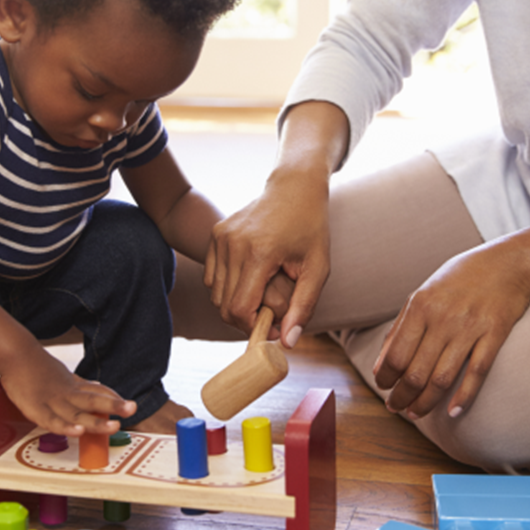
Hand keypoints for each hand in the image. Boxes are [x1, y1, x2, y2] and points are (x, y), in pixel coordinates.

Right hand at [0, 349, 136, 435]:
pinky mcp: (36, 409)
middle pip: (92, 400)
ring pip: (77, 414)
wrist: (15, 355)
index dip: (113, 398)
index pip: (97, 391)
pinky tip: (78, 432)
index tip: (129, 404)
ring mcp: (53, 402)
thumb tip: (97, 386)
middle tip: (132, 408)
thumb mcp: (62, 376)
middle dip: (113, 406)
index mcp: (73, 385)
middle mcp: (67, 393)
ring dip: (95, 422)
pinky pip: (52, 421)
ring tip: (113, 426)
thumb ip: (79, 385)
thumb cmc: (38, 367)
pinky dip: (65, 427)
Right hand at [204, 168, 330, 345]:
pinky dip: (227, 288)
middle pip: (225, 306)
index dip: (255, 328)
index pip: (240, 309)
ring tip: (262, 296)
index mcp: (259, 252)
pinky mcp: (215, 234)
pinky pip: (212, 278)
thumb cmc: (311, 227)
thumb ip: (303, 306)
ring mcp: (220, 237)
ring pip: (215, 295)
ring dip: (236, 304)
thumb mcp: (318, 268)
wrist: (294, 187)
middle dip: (246, 319)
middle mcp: (233, 244)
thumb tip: (288, 342)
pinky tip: (250, 280)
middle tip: (271, 316)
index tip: (274, 328)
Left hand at [373, 240, 529, 419]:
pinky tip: (453, 412)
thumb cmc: (460, 279)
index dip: (385, 378)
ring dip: (425, 402)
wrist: (507, 264)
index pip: (395, 354)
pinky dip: (464, 397)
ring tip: (416, 412)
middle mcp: (442, 318)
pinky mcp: (494, 335)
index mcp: (420, 306)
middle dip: (401, 396)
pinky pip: (476, 373)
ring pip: (442, 378)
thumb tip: (382, 362)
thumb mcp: (424, 294)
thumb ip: (402, 326)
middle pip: (415, 372)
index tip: (383, 389)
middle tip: (396, 407)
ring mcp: (469, 328)